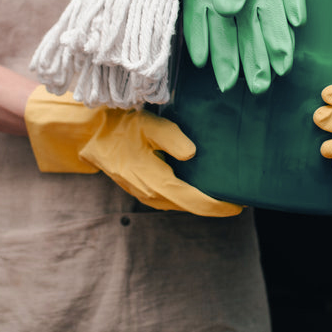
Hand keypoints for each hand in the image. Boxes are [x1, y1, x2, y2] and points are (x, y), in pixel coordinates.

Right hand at [24, 86, 242, 216]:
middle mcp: (152, 194)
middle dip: (215, 204)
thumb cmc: (121, 126)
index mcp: (155, 181)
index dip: (218, 206)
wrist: (90, 135)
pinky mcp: (145, 189)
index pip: (193, 200)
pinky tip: (202, 184)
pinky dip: (189, 195)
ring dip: (203, 200)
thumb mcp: (148, 125)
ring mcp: (147, 194)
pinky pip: (172, 197)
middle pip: (191, 206)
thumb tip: (192, 154)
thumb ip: (172, 138)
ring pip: (182, 203)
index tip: (239, 205)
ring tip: (225, 190)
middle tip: (241, 195)